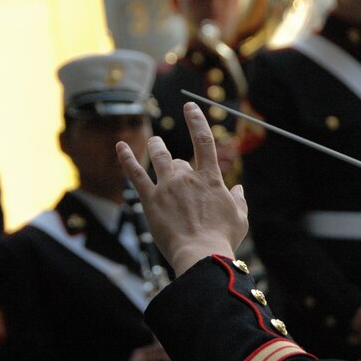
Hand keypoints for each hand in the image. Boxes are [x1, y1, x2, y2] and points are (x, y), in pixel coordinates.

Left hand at [116, 102, 248, 276]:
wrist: (201, 253)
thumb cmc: (222, 238)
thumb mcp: (240, 217)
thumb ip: (238, 200)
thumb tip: (239, 189)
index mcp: (211, 179)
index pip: (204, 140)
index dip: (196, 120)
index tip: (190, 107)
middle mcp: (188, 177)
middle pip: (179, 159)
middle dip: (177, 162)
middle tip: (176, 167)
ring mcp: (167, 187)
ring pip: (159, 158)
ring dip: (156, 147)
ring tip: (154, 142)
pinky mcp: (151, 200)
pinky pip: (136, 174)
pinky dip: (127, 159)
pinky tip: (120, 146)